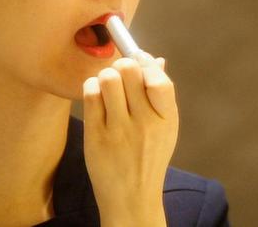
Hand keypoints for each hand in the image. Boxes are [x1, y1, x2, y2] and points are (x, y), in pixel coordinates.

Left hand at [82, 53, 178, 226]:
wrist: (132, 198)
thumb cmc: (149, 157)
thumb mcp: (166, 127)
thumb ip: (161, 94)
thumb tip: (156, 60)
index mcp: (167, 118)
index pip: (159, 78)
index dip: (146, 63)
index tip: (139, 59)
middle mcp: (146, 122)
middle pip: (129, 71)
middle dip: (122, 66)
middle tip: (120, 75)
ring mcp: (120, 130)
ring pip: (108, 79)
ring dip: (105, 77)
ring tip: (108, 88)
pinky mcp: (96, 136)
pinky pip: (90, 95)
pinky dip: (92, 89)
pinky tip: (97, 98)